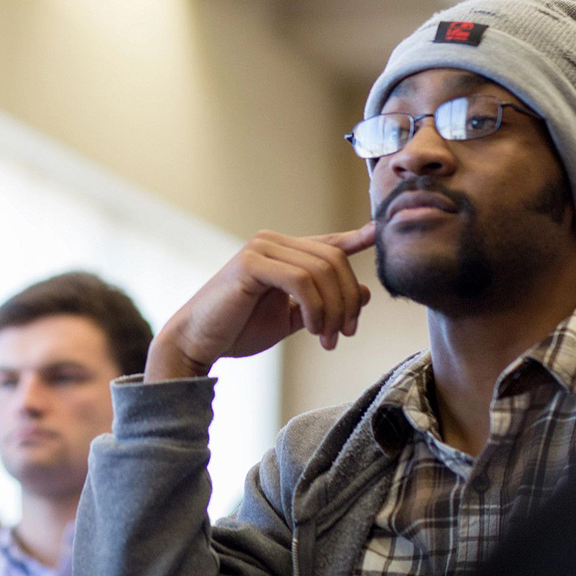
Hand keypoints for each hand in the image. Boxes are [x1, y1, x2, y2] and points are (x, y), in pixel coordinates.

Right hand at [145, 221, 375, 380]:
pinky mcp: (251, 262)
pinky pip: (300, 280)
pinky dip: (314, 308)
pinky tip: (311, 329)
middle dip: (348, 300)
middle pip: (334, 260)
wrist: (198, 341)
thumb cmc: (238, 329)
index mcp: (281, 251)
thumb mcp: (292, 318)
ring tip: (327, 339)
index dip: (356, 238)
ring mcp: (260, 248)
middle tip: (346, 334)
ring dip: (333, 310)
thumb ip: (324, 304)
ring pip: (321, 271)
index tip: (377, 233)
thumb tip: (364, 292)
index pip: (327, 242)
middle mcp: (272, 241)